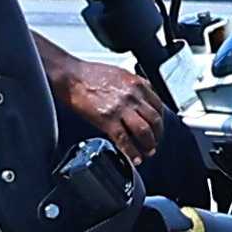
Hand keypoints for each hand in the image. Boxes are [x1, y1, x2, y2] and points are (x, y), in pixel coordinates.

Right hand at [45, 43, 165, 161]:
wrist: (71, 76)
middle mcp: (132, 96)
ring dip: (148, 145)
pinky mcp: (107, 119)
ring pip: (144, 131)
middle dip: (157, 135)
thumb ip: (134, 85)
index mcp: (137, 84)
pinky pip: (124, 140)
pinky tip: (134, 157)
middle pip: (155, 120)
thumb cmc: (89, 74)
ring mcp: (121, 108)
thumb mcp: (120, 73)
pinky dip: (131, 152)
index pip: (158, 105)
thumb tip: (141, 96)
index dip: (160, 120)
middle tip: (154, 143)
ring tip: (147, 152)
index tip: (157, 127)